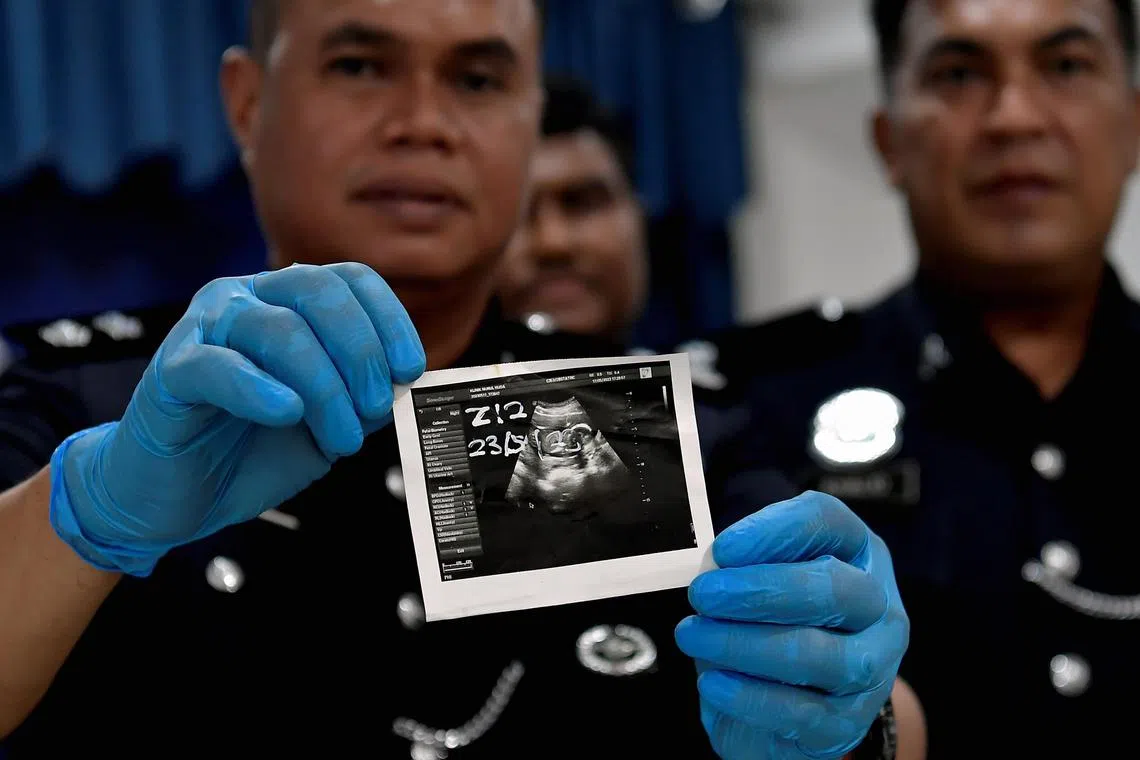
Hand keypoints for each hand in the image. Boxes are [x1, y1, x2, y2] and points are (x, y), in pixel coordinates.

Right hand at [49, 263, 425, 575]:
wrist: (178, 498)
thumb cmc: (253, 450)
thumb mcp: (328, 423)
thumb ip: (363, 398)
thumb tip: (400, 385)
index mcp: (289, 303)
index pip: (350, 280)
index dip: (389, 319)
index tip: (411, 369)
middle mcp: (247, 299)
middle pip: (318, 291)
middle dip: (361, 351)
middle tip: (375, 407)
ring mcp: (205, 328)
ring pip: (278, 330)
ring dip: (324, 386)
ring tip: (341, 437)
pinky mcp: (172, 370)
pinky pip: (217, 366)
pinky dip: (259, 389)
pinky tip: (287, 414)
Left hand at [675, 491, 908, 758]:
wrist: (801, 698)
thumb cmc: (773, 619)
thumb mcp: (760, 577)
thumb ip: (741, 564)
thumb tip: (715, 570)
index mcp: (857, 552)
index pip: (827, 523)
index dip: (775, 531)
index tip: (723, 548)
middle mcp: (877, 607)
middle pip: (834, 589)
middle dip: (759, 591)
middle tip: (702, 594)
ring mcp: (873, 668)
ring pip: (822, 656)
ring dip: (745, 645)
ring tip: (694, 635)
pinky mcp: (848, 723)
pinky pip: (804, 713)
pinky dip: (752, 697)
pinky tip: (714, 682)